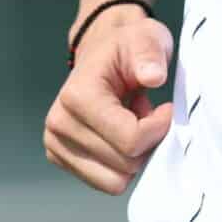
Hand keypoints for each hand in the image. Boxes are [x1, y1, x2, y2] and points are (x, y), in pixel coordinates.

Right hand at [43, 9, 174, 194]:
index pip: (129, 141)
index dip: (157, 129)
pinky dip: (121, 164)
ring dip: (133, 156)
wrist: (102, 54)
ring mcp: (56, 144)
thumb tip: (153, 76)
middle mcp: (58, 124)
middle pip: (124, 165)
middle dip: (146, 143)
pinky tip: (119, 134)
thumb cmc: (126, 49)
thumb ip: (150, 54)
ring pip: (114, 181)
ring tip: (130, 123)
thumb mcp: (145, 39)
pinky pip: (105, 182)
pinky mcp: (62, 158)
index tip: (164, 109)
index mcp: (77, 97)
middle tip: (145, 114)